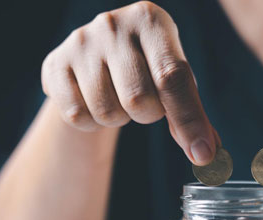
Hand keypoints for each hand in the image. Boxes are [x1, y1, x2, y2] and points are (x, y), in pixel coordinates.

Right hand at [41, 1, 217, 164]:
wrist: (95, 55)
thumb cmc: (145, 67)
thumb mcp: (172, 79)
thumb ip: (191, 113)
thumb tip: (208, 155)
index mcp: (150, 20)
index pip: (173, 78)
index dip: (189, 120)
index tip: (202, 155)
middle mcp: (113, 25)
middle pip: (139, 100)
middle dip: (147, 114)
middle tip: (143, 102)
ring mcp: (80, 43)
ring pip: (106, 112)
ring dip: (117, 119)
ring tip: (116, 98)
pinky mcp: (54, 64)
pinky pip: (77, 116)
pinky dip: (90, 122)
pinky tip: (92, 101)